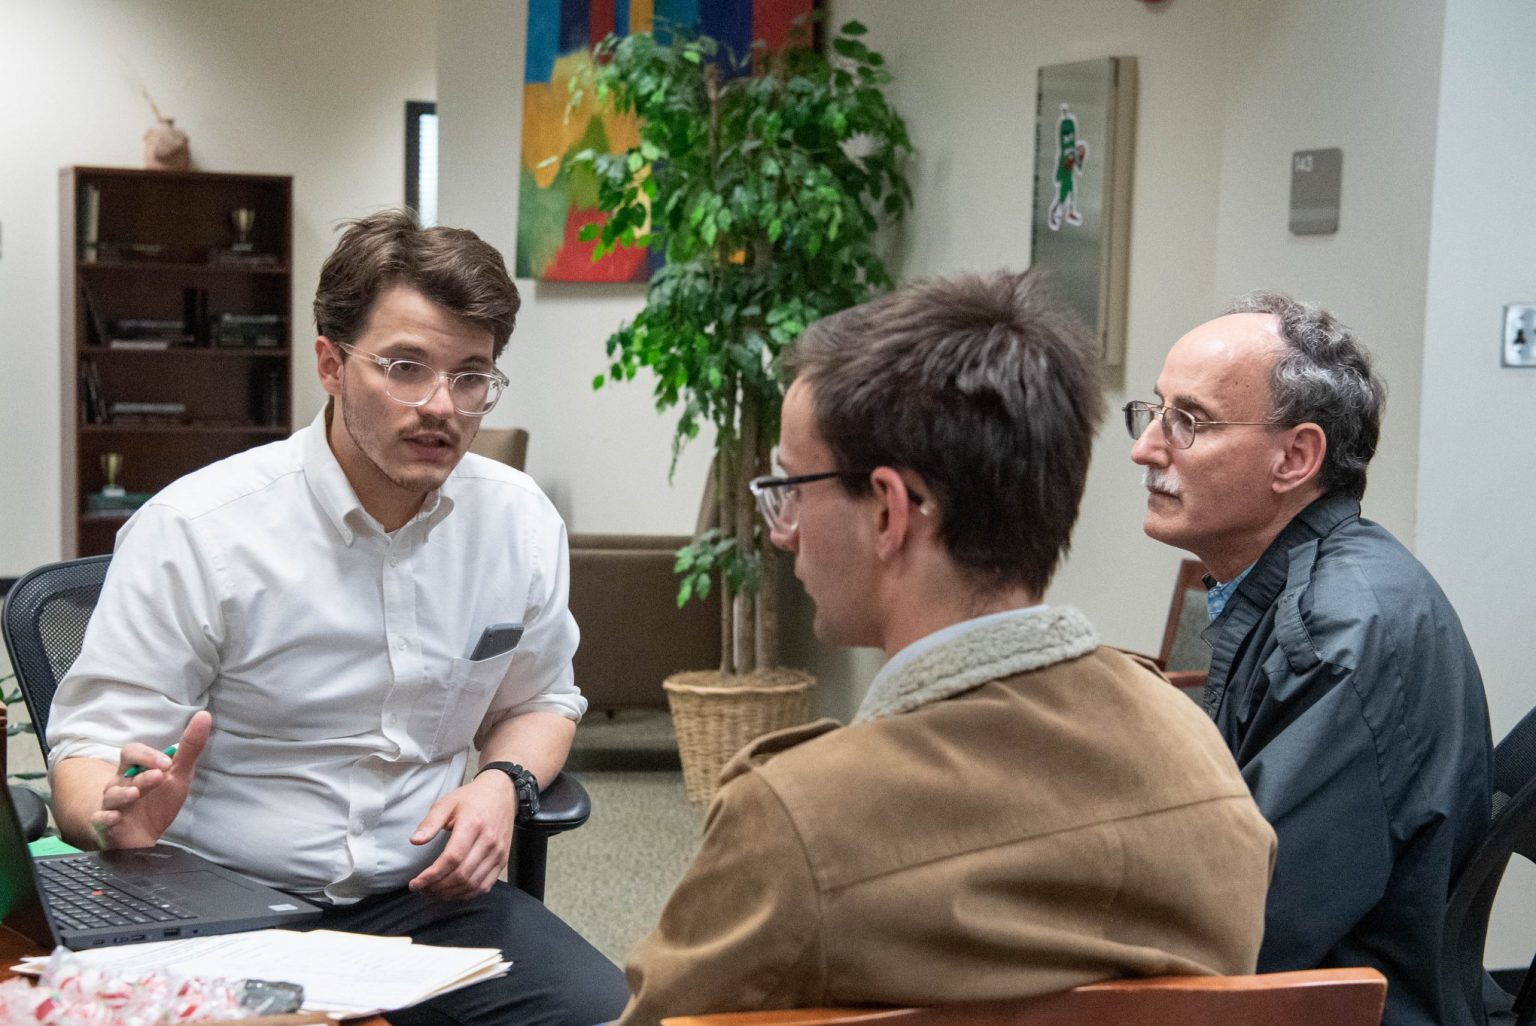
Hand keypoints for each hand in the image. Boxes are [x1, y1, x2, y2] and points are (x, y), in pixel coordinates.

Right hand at [92, 711, 210, 849]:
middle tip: (159, 776)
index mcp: (135, 770)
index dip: (148, 755)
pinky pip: (100, 820)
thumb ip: (189, 748)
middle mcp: (120, 784)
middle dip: (140, 774)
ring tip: (136, 794)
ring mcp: (111, 805)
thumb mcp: (178, 775)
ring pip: (112, 796)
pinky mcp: (106, 826)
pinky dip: (106, 818)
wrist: (145, 835)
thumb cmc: (158, 800)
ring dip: (125, 794)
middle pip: (122, 772)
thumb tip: (204, 716)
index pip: (132, 752)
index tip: (168, 762)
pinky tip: (116, 817)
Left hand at [407, 773, 517, 900]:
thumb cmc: (472, 798)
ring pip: (473, 884)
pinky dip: (467, 894)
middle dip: (437, 887)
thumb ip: (430, 822)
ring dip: (450, 894)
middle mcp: (488, 841)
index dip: (432, 876)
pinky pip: (485, 885)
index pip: (452, 859)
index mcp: (473, 825)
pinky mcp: (503, 860)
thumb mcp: (447, 803)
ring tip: (433, 892)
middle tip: (421, 889)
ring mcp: (498, 853)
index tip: (416, 883)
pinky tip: (452, 892)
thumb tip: (415, 841)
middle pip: (461, 875)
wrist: (502, 793)